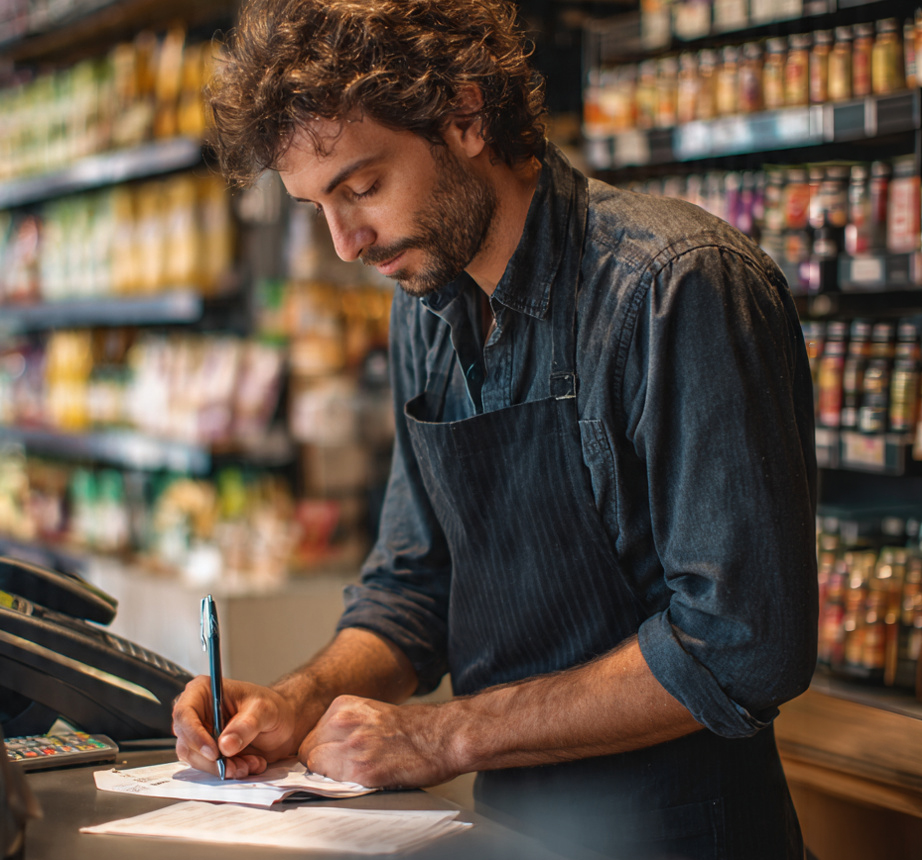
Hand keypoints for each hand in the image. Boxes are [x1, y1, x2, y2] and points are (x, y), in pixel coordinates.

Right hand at [172, 675, 304, 778]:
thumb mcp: (264, 710)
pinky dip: (229, 771)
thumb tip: (225, 745)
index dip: (194, 735)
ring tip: (251, 763)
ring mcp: (199, 734)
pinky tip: (249, 764)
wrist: (282, 723)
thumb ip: (246, 725)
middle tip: (239, 765)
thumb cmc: (271, 707)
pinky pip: (209, 769)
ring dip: (224, 768)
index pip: (184, 714)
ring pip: (197, 760)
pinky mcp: (206, 752)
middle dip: (213, 760)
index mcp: (203, 691)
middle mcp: (196, 713)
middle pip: (187, 743)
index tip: (214, 752)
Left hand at [300, 695, 460, 788]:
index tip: (331, 758)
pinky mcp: (362, 770)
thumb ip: (346, 725)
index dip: (320, 750)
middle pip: (308, 750)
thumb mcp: (371, 713)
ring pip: (315, 767)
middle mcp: (343, 722)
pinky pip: (334, 783)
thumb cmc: (412, 728)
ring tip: (355, 773)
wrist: (442, 736)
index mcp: (344, 705)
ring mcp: (351, 746)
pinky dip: (344, 785)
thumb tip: (325, 746)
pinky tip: (366, 779)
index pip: (310, 734)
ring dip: (330, 775)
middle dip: (320, 763)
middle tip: (342, 769)